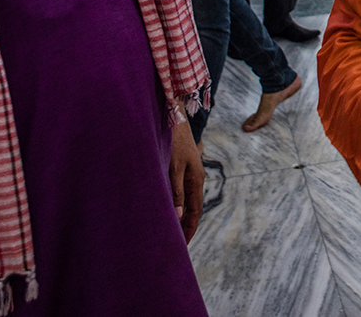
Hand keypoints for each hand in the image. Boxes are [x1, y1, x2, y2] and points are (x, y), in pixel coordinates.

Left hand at [168, 118, 203, 242]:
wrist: (172, 115)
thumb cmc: (173, 140)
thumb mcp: (174, 167)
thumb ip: (175, 191)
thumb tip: (178, 216)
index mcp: (196, 180)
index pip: (194, 212)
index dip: (189, 229)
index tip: (182, 246)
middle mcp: (193, 178)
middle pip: (191, 208)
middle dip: (184, 226)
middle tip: (175, 244)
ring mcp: (187, 172)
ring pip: (184, 199)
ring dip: (178, 215)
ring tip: (168, 230)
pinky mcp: (179, 167)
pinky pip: (177, 190)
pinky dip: (173, 203)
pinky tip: (164, 207)